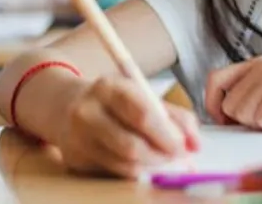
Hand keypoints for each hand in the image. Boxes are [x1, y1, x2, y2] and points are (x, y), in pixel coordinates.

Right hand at [56, 76, 199, 177]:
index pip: (142, 114)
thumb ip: (174, 116)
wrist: (66, 106)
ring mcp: (78, 138)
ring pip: (124, 164)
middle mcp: (88, 112)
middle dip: (160, 156)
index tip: (182, 146)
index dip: (166, 135)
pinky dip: (134, 170)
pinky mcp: (75, 160)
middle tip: (175, 157)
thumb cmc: (115, 101)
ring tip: (160, 158)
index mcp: (108, 87)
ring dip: (150, 166)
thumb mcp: (141, 95)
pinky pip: (114, 173)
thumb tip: (195, 144)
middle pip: (131, 145)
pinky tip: (139, 161)